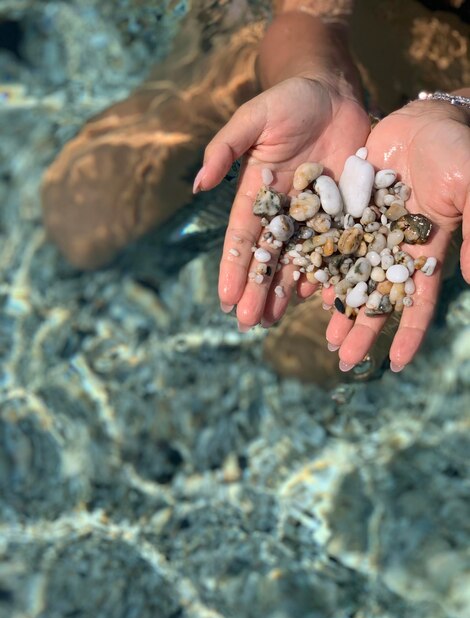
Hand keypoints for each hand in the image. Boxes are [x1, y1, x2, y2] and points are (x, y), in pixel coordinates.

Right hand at [194, 76, 369, 327]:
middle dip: (257, 290)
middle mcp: (282, 211)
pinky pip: (334, 247)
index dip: (234, 269)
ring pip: (297, 260)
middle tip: (249, 324)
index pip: (242, 238)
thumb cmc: (288, 101)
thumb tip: (198, 185)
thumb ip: (225, 149)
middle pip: (267, 257)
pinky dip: (326, 272)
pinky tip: (319, 298)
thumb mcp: (252, 119)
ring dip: (285, 292)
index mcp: (256, 195)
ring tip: (274, 321)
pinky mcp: (343, 212)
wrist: (333, 93)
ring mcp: (313, 215)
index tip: (226, 299)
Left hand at [325, 98, 469, 370]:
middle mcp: (393, 247)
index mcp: (425, 250)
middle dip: (361, 328)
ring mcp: (369, 231)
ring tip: (321, 335)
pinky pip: (328, 244)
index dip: (408, 333)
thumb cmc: (457, 152)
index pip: (416, 301)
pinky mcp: (348, 212)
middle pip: (375, 295)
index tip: (394, 364)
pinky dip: (318, 265)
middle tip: (341, 359)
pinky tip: (303, 288)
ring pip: (348, 275)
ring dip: (336, 304)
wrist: (425, 120)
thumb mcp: (468, 189)